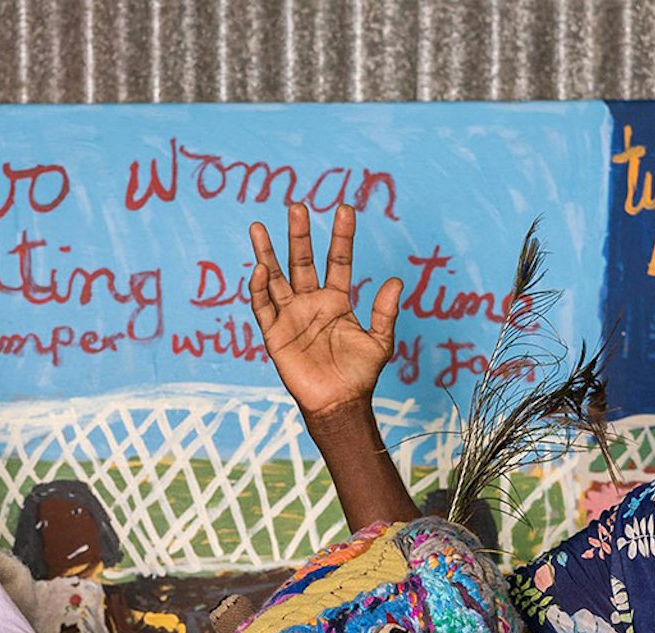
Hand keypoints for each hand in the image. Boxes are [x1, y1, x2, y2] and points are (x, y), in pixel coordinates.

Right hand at [246, 202, 402, 418]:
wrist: (339, 404)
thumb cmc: (360, 376)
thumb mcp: (380, 342)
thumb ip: (385, 312)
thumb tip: (396, 280)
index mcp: (336, 300)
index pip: (338, 260)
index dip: (341, 236)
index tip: (345, 209)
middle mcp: (311, 303)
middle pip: (301, 261)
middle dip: (299, 235)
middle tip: (296, 206)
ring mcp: (291, 316)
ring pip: (275, 278)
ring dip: (266, 253)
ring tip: (258, 226)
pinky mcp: (274, 334)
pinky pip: (263, 307)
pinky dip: (258, 289)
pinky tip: (259, 269)